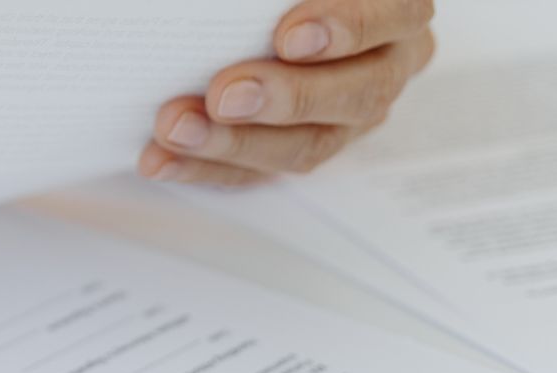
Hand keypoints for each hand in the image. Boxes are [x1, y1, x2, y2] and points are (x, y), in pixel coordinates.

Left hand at [140, 0, 435, 185]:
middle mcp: (384, 65)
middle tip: (224, 96)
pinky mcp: (299, 149)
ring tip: (176, 128)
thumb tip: (230, 4)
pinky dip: (202, 165)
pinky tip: (161, 158)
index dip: (348, 27)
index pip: (394, 14)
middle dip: (284, 98)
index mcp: (395, 8)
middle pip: (355, 93)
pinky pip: (257, 171)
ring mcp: (347, 118)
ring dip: (233, 141)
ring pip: (306, 144)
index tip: (289, 37)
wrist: (258, 23)